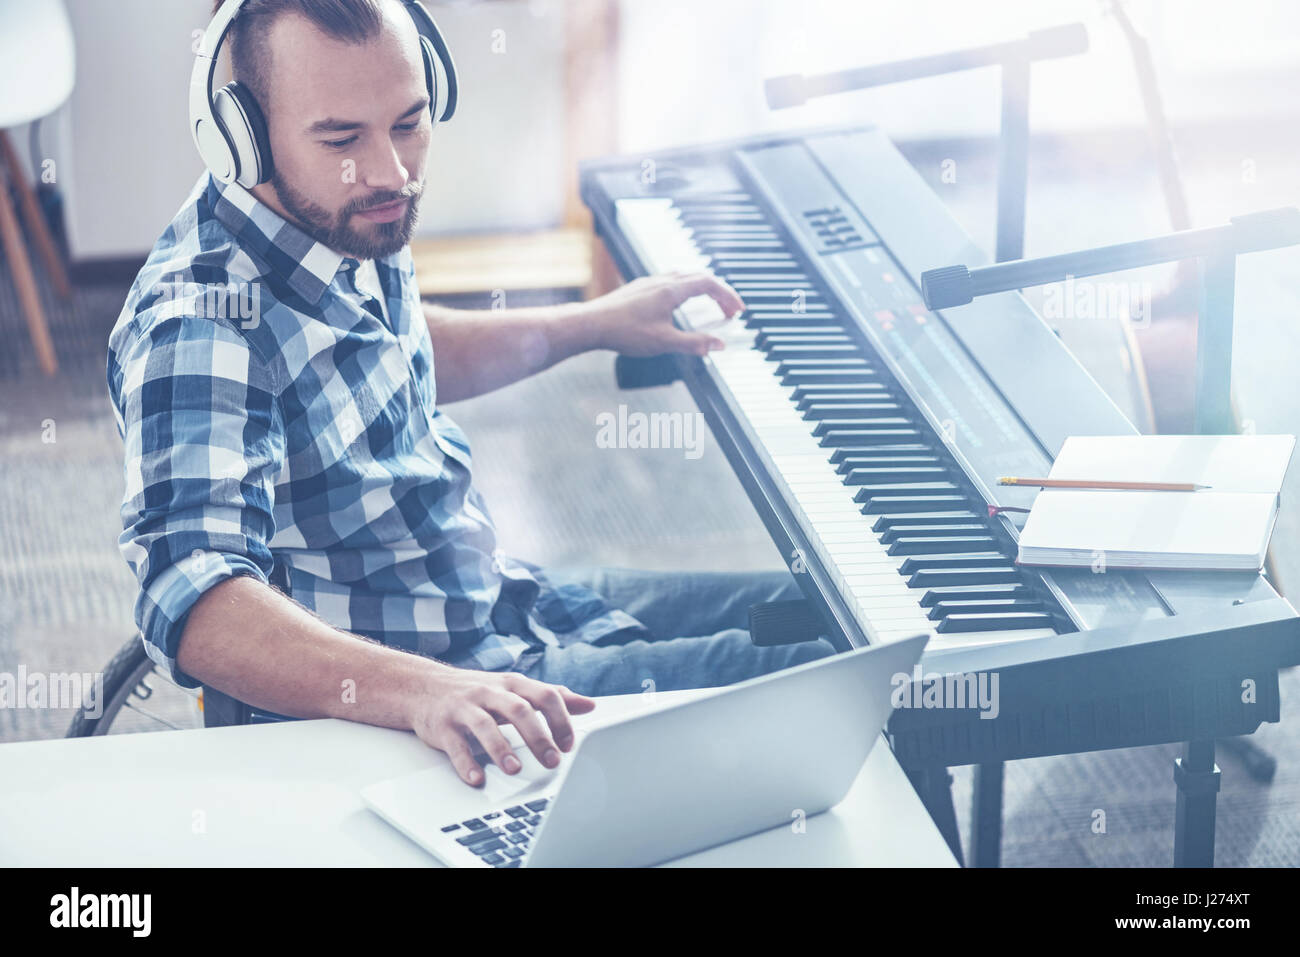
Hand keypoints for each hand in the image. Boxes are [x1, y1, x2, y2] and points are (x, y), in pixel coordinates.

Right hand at [410, 666, 596, 786]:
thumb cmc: (478, 692)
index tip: (569, 745)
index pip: (543, 695)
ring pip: (485, 725)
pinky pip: (455, 745)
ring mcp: (464, 708)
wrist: (423, 687)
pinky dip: (466, 763)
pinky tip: (477, 778)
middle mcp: (489, 692)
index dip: (560, 720)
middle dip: (538, 736)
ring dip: (501, 749)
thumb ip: (550, 697)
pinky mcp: (442, 726)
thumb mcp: (515, 690)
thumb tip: (589, 704)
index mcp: (512, 684)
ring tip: (515, 770)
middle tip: (552, 761)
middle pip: (518, 710)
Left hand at [585, 272, 745, 357]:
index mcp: (672, 290)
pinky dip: (686, 290)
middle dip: (719, 294)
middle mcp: (662, 281)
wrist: (591, 324)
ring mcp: (649, 282)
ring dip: (702, 289)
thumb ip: (694, 343)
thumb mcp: (664, 342)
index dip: (728, 296)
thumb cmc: (624, 332)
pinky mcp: (638, 289)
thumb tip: (719, 345)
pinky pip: (670, 281)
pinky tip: (680, 304)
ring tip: (711, 305)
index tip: (739, 310)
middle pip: (699, 277)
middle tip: (729, 312)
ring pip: (684, 277)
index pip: (709, 284)